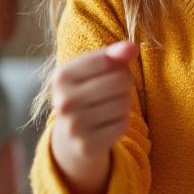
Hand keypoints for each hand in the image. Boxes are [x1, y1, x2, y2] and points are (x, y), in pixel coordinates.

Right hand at [50, 41, 138, 187]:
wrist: (69, 138)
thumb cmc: (85, 94)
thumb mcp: (92, 71)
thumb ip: (113, 55)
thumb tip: (131, 47)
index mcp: (61, 76)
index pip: (108, 60)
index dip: (119, 64)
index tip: (113, 71)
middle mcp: (64, 101)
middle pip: (120, 81)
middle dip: (125, 84)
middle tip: (115, 91)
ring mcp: (74, 126)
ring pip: (124, 104)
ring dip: (124, 104)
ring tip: (110, 108)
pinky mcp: (87, 146)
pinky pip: (123, 125)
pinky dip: (122, 123)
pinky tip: (108, 125)